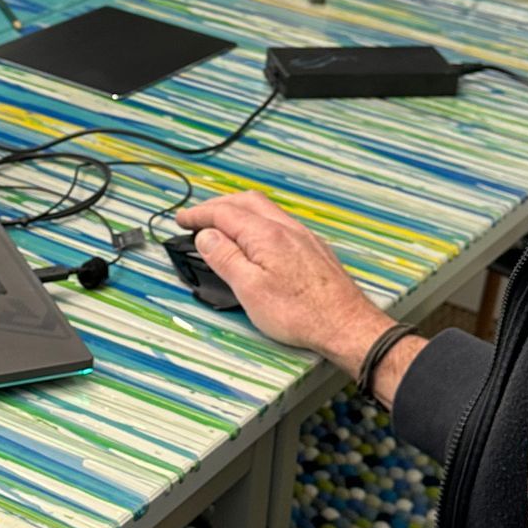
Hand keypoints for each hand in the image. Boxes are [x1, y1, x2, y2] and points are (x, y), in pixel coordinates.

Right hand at [176, 193, 416, 388]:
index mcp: (266, 234)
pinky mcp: (314, 249)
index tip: (181, 220)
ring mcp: (303, 236)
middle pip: (246, 202)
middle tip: (198, 218)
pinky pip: (279, 222)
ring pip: (265, 210)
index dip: (199, 214)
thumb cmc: (300, 313)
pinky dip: (258, 222)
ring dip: (239, 211)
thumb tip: (206, 235)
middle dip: (218, 206)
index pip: (224, 213)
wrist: (346, 325)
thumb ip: (225, 258)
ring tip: (222, 225)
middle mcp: (287, 228)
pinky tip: (256, 239)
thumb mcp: (249, 290)